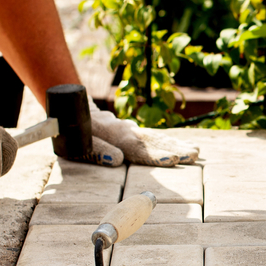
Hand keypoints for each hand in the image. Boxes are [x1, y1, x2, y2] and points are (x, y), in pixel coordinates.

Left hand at [81, 101, 198, 167]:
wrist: (71, 105)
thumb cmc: (71, 130)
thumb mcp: (77, 142)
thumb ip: (97, 150)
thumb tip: (117, 160)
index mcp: (113, 135)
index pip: (136, 148)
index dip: (154, 155)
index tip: (171, 159)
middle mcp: (125, 131)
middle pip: (152, 141)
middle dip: (174, 149)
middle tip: (194, 155)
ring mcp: (130, 129)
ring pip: (155, 137)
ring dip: (175, 145)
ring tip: (195, 152)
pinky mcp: (131, 131)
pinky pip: (151, 136)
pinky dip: (167, 141)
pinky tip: (182, 147)